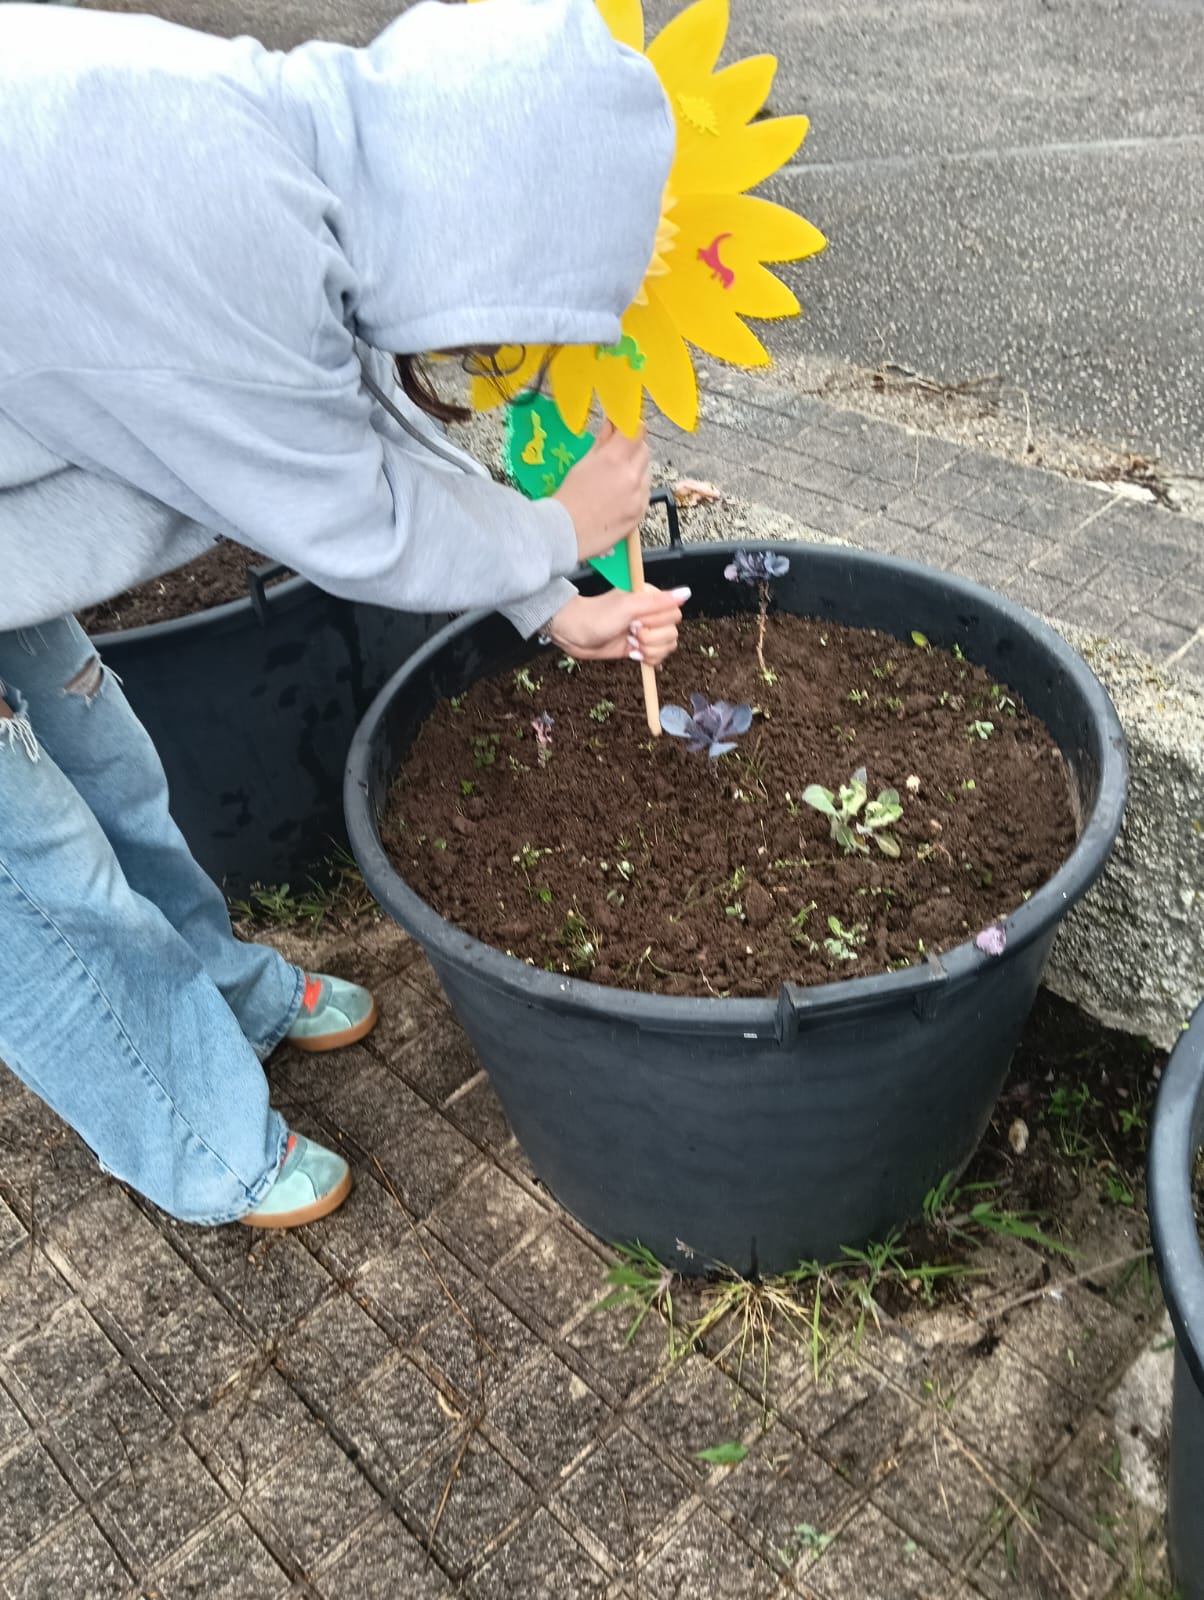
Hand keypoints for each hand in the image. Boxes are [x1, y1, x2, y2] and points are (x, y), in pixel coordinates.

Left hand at [545, 584, 689, 665]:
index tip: (637, 622)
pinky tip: (632, 653)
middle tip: (631, 632)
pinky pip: (659, 656)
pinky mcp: (640, 647)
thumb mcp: (628, 606)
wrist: (574, 634)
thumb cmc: (597, 616)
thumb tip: (686, 593)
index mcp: (651, 598)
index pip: (674, 613)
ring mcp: (646, 632)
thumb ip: (658, 602)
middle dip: (652, 638)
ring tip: (630, 642)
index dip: (658, 622)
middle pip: (672, 632)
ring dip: (649, 649)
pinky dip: (648, 659)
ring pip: (667, 646)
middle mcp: (651, 614)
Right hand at [553, 422, 651, 563]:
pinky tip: (620, 495)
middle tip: (619, 452)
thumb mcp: (584, 463)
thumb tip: (612, 425)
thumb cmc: (569, 497)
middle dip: (633, 448)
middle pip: (644, 450)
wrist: (565, 532)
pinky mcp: (641, 513)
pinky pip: (645, 493)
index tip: (626, 427)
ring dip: (636, 469)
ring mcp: (639, 496)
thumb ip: (603, 442)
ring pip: (646, 472)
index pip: (636, 431)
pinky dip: (637, 489)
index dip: (632, 427)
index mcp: (614, 459)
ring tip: (616, 479)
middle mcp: (631, 476)